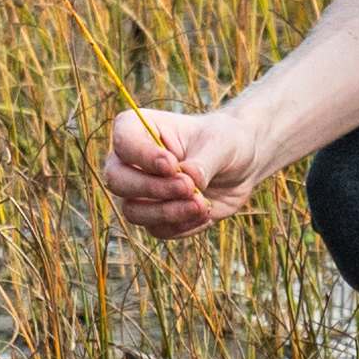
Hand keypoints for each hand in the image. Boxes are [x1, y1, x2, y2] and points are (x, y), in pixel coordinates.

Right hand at [102, 102, 266, 240]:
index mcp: (142, 128)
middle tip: (189, 187)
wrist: (241, 166)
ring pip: (133, 211)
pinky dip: (182, 225)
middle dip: (153, 189)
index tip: (172, 165)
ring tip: (202, 205)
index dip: (142, 156)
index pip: (123, 141)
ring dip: (167, 212)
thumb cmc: (226, 141)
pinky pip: (157, 229)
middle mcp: (133, 162)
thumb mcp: (221, 144)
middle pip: (117, 180)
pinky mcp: (157, 216)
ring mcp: (142, 192)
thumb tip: (188, 181)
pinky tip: (206, 213)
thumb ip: (202, 163)